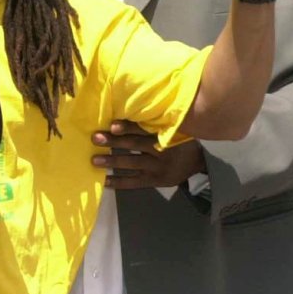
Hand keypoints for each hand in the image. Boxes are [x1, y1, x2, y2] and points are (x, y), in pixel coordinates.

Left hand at [91, 120, 205, 188]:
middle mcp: (161, 151)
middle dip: (114, 141)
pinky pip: (135, 182)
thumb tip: (123, 110)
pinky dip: (119, 182)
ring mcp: (158, 168)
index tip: (112, 125)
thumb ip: (153, 122)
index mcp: (165, 134)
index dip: (128, 127)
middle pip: (135, 145)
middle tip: (95, 138)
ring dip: (112, 161)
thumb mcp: (172, 127)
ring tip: (94, 160)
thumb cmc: (179, 139)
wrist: (198, 163)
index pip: (143, 129)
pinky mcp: (156, 181)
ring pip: (132, 164)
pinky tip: (104, 181)